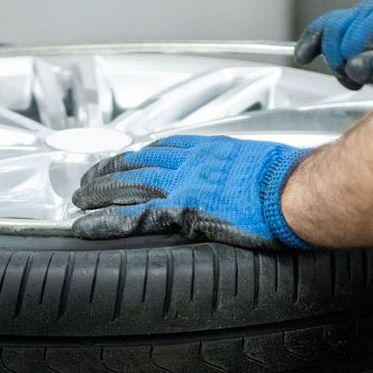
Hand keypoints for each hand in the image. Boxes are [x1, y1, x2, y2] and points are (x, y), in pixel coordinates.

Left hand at [71, 135, 312, 249]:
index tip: (127, 159)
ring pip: (127, 184)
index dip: (141, 155)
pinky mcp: (179, 210)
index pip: (165, 148)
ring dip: (99, 191)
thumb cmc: (289, 180)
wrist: (295, 191)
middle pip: (139, 162)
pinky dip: (103, 220)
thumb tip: (245, 182)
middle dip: (110, 170)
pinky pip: (131, 215)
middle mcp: (191, 163)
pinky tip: (85, 224)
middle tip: (89, 177)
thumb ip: (242, 171)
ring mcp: (182, 185)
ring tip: (78, 199)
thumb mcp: (262, 164)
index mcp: (212, 150)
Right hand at [294, 0, 372, 89]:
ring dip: (333, 59)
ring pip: (326, 33)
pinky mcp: (351, 23)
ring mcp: (360, 13)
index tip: (368, 79)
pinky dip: (311, 41)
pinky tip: (302, 55)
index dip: (357, 64)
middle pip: (336, 35)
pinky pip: (322, 28)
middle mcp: (372, 6)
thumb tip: (355, 68)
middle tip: (360, 82)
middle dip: (343, 63)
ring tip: (350, 77)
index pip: (354, 39)